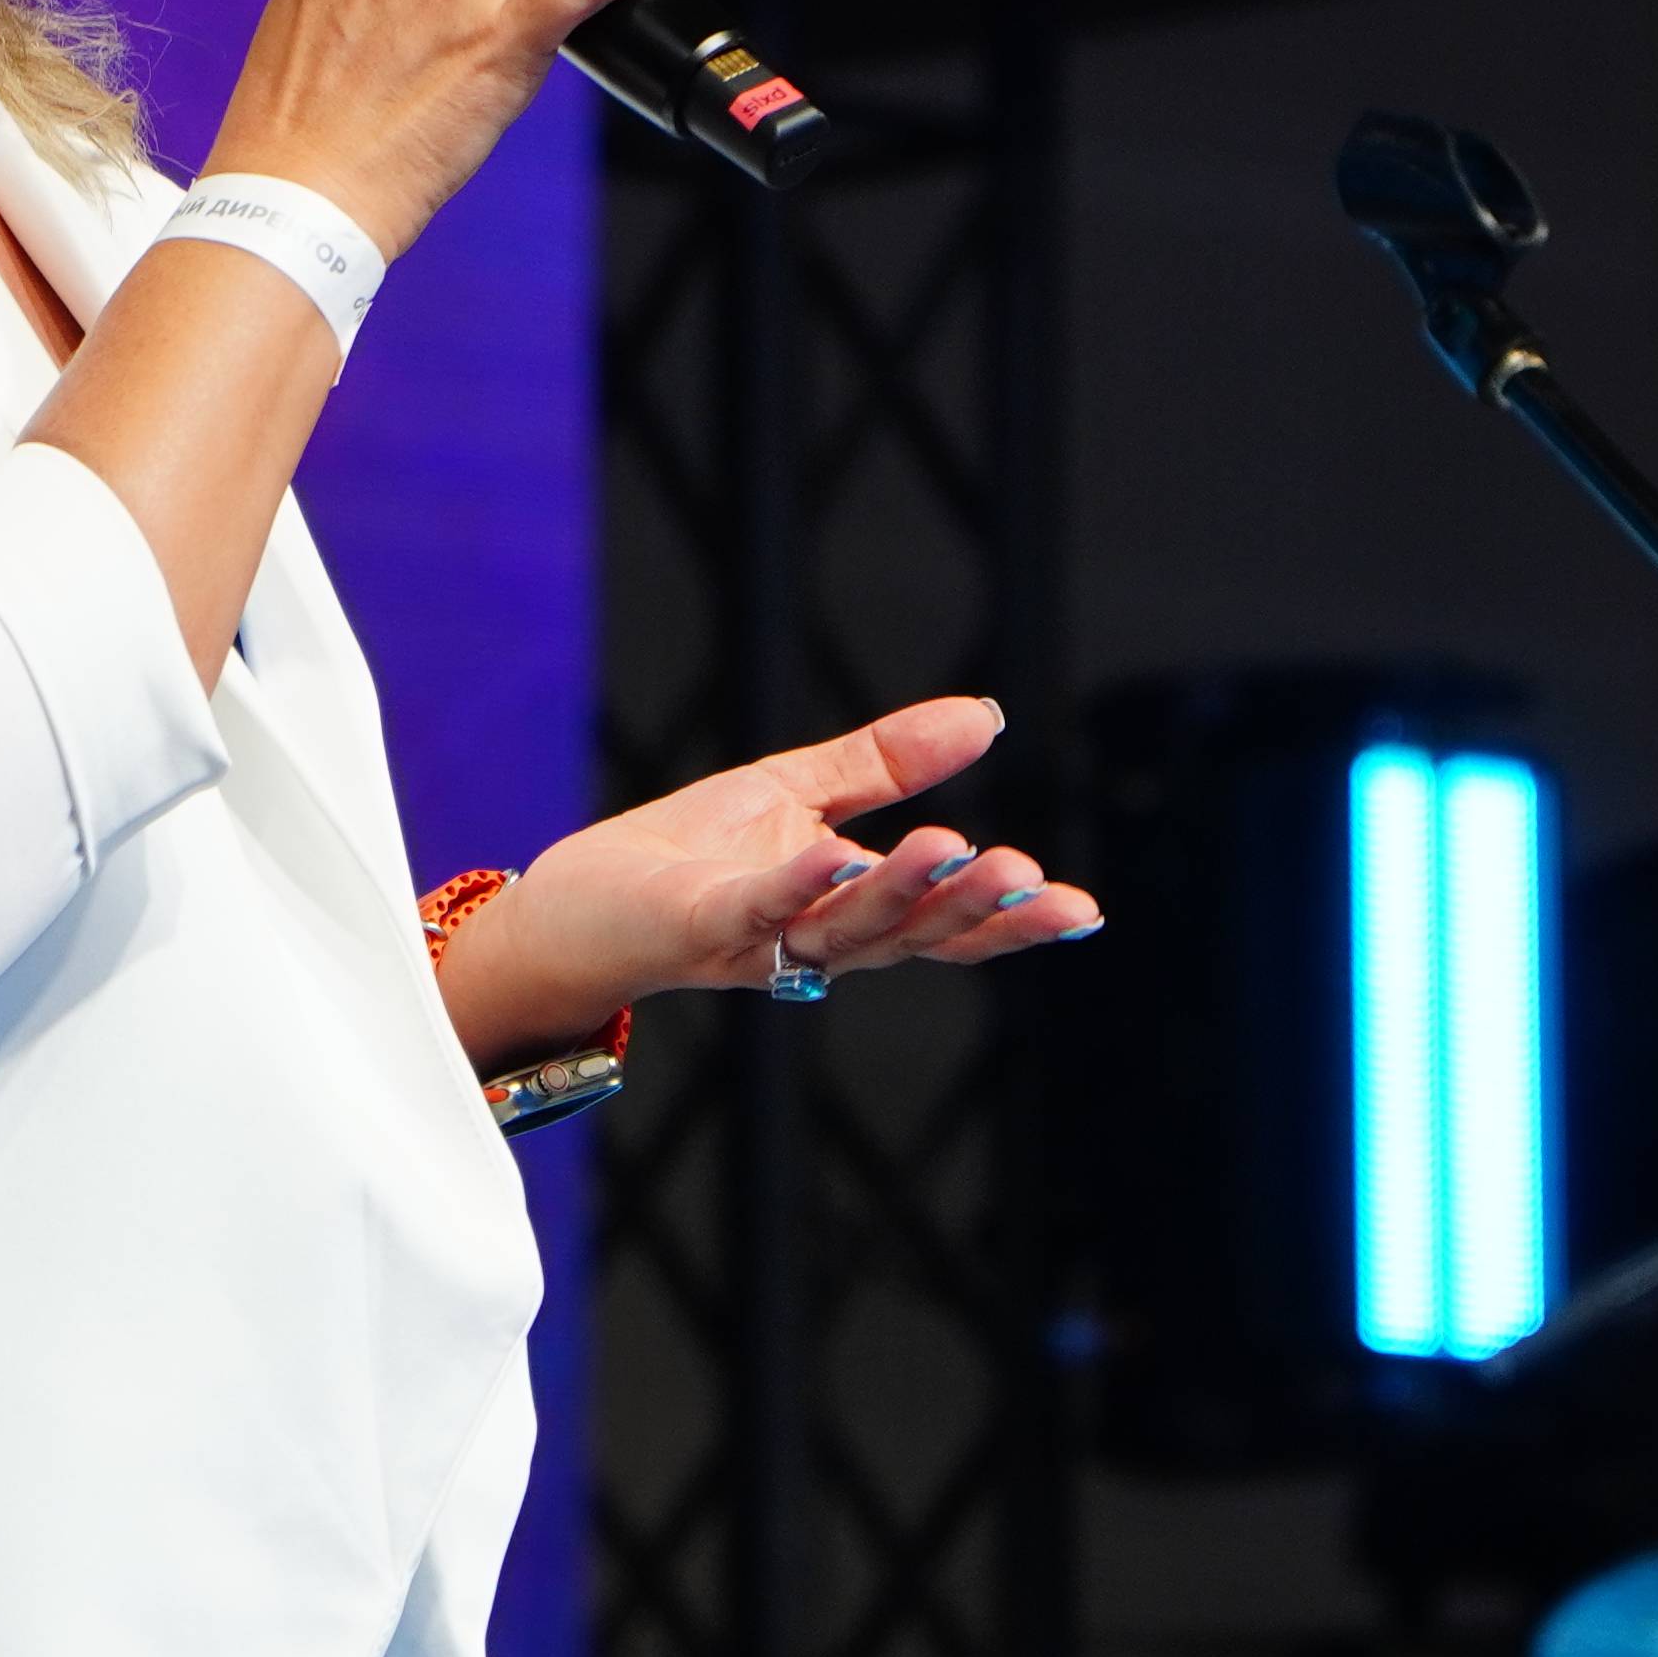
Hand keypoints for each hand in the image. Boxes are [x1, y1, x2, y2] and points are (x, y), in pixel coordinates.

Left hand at [430, 694, 1106, 1065]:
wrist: (573, 906)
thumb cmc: (684, 856)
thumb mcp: (799, 791)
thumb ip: (889, 762)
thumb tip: (989, 715)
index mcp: (846, 912)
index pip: (941, 924)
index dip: (1011, 923)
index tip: (1084, 913)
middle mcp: (811, 941)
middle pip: (909, 936)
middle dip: (974, 913)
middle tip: (1034, 882)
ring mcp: (754, 939)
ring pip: (844, 930)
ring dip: (902, 895)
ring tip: (960, 848)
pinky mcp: (694, 924)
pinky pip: (754, 909)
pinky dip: (795, 886)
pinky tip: (832, 855)